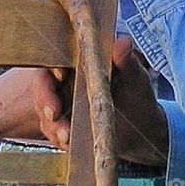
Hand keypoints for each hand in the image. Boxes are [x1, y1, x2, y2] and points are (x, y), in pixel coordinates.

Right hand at [33, 37, 168, 165]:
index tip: (60, 76)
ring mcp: (61, 104)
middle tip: (54, 114)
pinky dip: (58, 138)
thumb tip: (124, 41)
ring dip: (53, 125)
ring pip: (45, 112)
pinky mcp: (62, 126)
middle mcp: (65, 81)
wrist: (142, 128)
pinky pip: (52, 132)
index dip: (53, 68)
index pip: (57, 59)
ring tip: (67, 137)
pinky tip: (69, 143)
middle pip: (43, 86)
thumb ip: (126, 60)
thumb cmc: (138, 94)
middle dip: (45, 100)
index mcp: (80, 62)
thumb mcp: (135, 77)